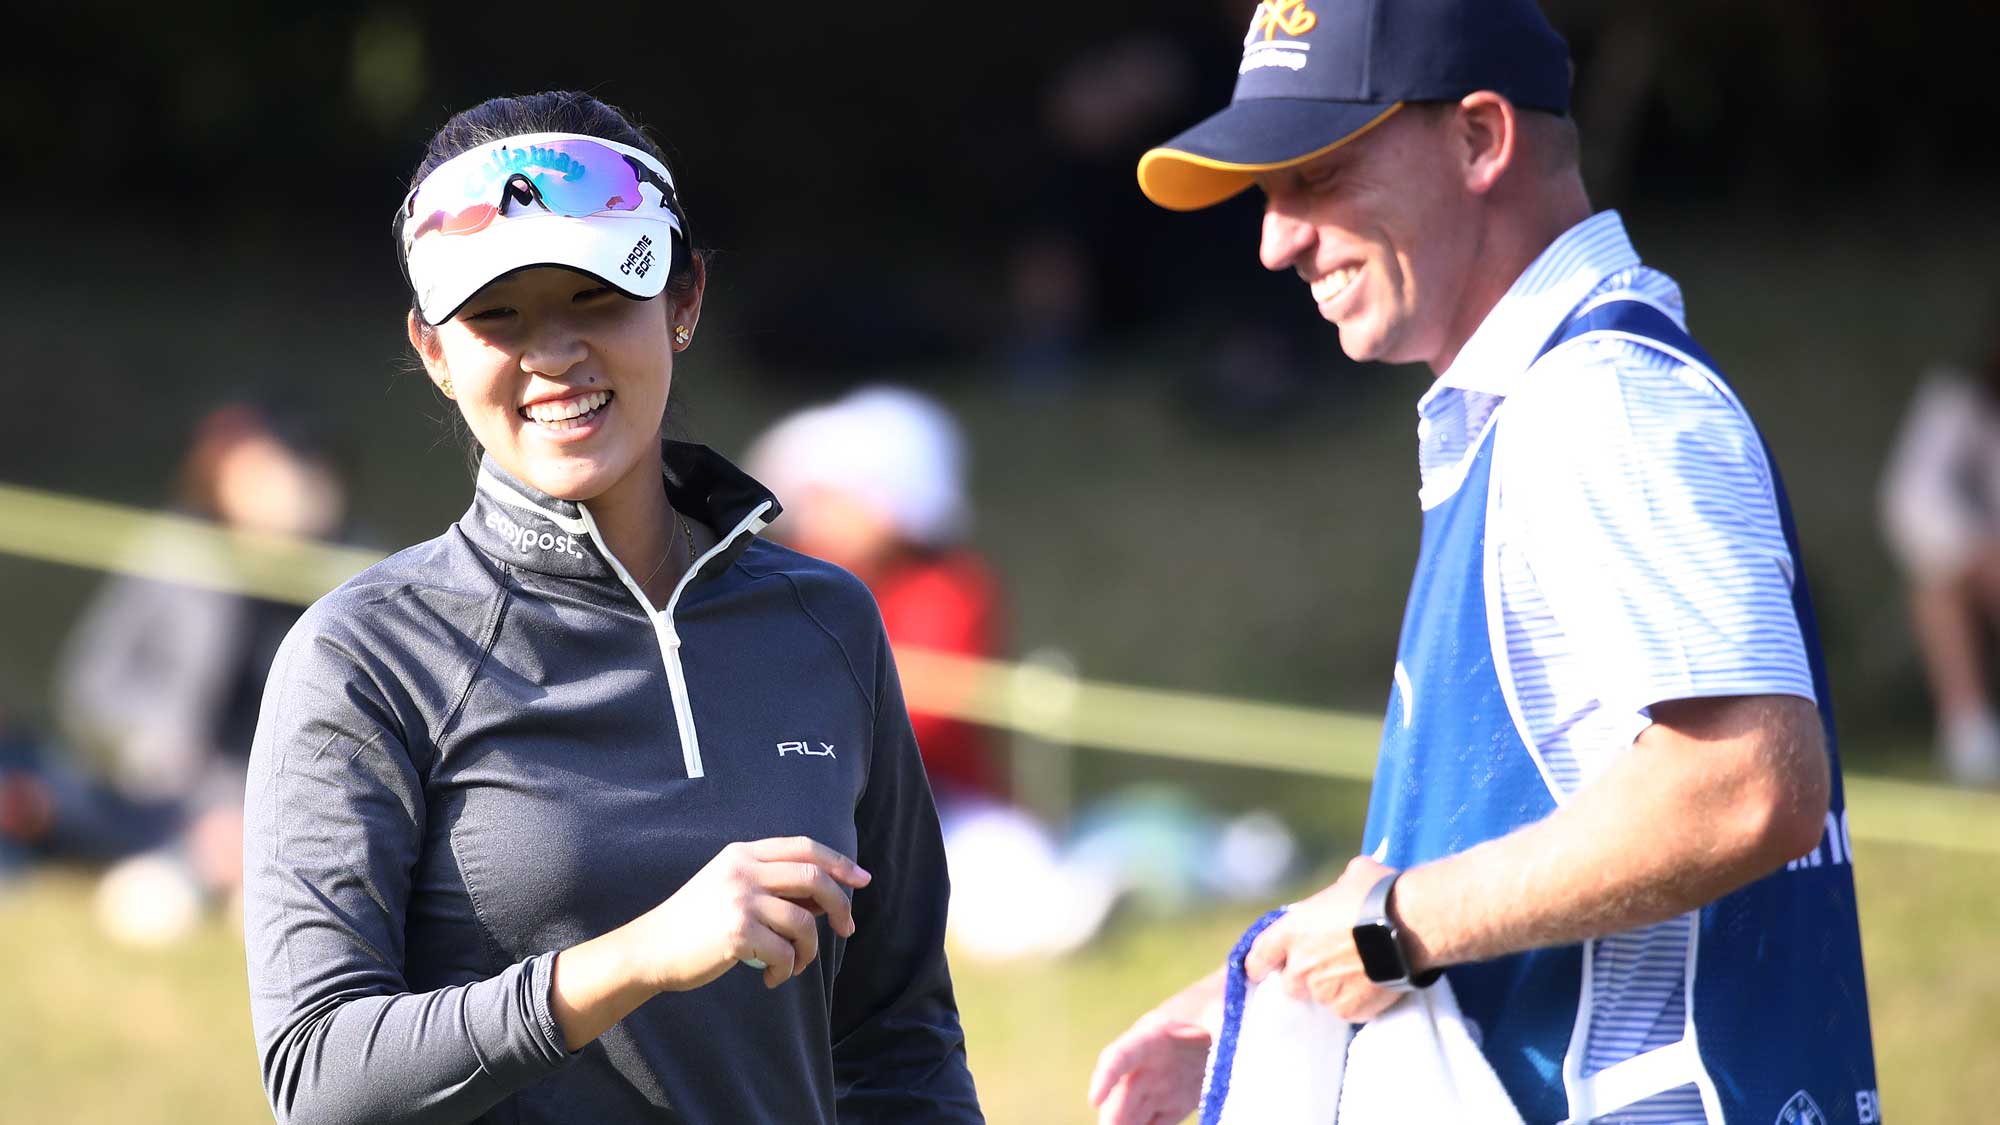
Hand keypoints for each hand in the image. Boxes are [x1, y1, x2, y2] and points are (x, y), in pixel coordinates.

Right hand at [627, 836, 870, 991]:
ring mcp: (740, 899)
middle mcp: (743, 870)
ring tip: (794, 964)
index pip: (803, 847)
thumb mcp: (730, 887)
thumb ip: (771, 884)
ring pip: (803, 922)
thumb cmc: (695, 923)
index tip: (861, 880)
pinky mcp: (737, 931)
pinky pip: (785, 952)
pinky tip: (771, 977)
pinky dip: (786, 969)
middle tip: (847, 928)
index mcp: (744, 853)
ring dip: (809, 950)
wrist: (650, 948)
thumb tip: (825, 898)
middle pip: (813, 878)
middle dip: (840, 904)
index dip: (838, 862)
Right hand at [1088, 969, 1221, 1124]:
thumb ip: (1223, 1027)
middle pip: (1123, 1095)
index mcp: (1154, 1035)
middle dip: (1113, 1118)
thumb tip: (1228, 1041)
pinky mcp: (1175, 1102)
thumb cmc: (1225, 1000)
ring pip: (1133, 1114)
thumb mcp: (1226, 1012)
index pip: (1121, 1055)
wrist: (1234, 1001)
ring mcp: (1160, 1085)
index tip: (1094, 1099)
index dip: (1105, 1076)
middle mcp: (1149, 1063)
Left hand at [1244, 856, 1402, 1021]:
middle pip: (1289, 983)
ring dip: (1332, 989)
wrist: (1410, 926)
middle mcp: (1300, 965)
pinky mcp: (1348, 1010)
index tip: (1262, 969)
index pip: (1258, 957)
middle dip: (1304, 978)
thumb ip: (1337, 891)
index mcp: (1291, 932)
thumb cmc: (1380, 894)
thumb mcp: (1352, 877)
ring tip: (1358, 973)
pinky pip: (1347, 1009)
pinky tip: (1373, 984)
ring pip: (1321, 998)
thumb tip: (1345, 890)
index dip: (1260, 964)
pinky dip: (1356, 1001)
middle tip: (1327, 966)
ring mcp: (1323, 992)